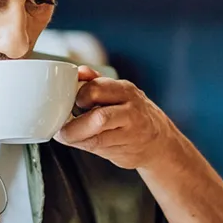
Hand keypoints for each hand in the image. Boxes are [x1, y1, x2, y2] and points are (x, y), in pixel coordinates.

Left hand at [54, 65, 181, 169]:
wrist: (160, 143)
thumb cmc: (134, 116)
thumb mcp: (120, 94)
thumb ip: (98, 83)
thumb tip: (80, 72)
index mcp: (125, 90)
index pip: (96, 88)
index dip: (77, 96)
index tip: (68, 103)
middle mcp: (131, 109)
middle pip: (99, 114)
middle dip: (75, 123)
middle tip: (63, 125)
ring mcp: (131, 131)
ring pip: (97, 134)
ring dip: (76, 136)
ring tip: (66, 136)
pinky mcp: (127, 150)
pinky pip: (99, 147)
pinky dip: (84, 145)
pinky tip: (80, 142)